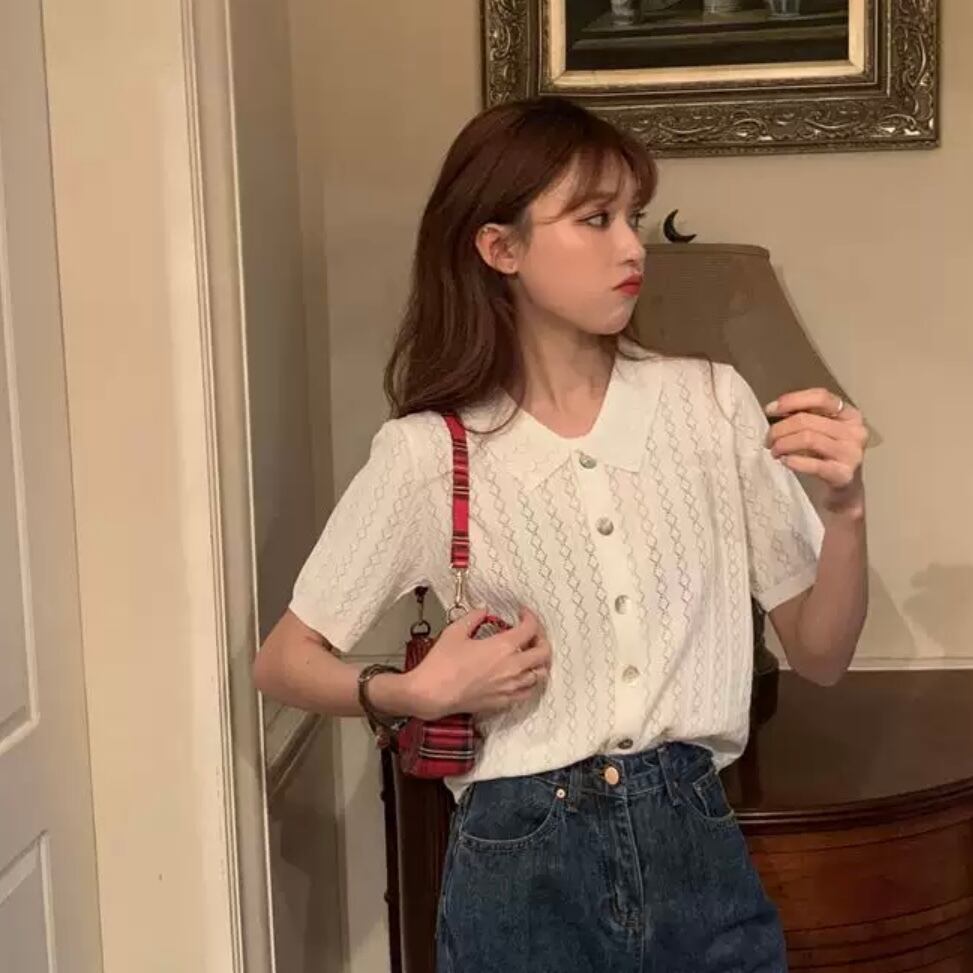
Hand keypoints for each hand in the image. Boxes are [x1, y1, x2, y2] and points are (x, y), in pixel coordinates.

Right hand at [405, 607, 551, 719]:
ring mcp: (510, 687)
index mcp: (502, 647)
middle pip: (544, 653)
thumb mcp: (455, 631)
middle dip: (542, 639)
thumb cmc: (441, 664)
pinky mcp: (504, 702)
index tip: (523, 613)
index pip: (531, 628)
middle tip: (532, 633)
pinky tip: (521, 676)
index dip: (531, 617)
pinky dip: (530, 682)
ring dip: (539, 662)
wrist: (432, 694)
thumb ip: (473, 617)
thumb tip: (483, 611)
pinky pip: (528, 692)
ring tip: (529, 655)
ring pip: (540, 675)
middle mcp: (512, 667)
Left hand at [765, 388, 868, 514]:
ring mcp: (852, 453)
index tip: (769, 410)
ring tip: (774, 451)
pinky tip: (785, 461)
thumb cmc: (827, 457)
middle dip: (780, 429)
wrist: (845, 493)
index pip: (820, 397)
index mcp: (850, 414)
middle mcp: (855, 431)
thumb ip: (804, 416)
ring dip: (783, 444)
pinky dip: (794, 461)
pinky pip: (813, 464)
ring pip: (808, 439)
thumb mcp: (821, 431)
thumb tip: (774, 408)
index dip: (792, 400)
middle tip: (768, 440)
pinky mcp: (844, 475)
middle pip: (808, 420)